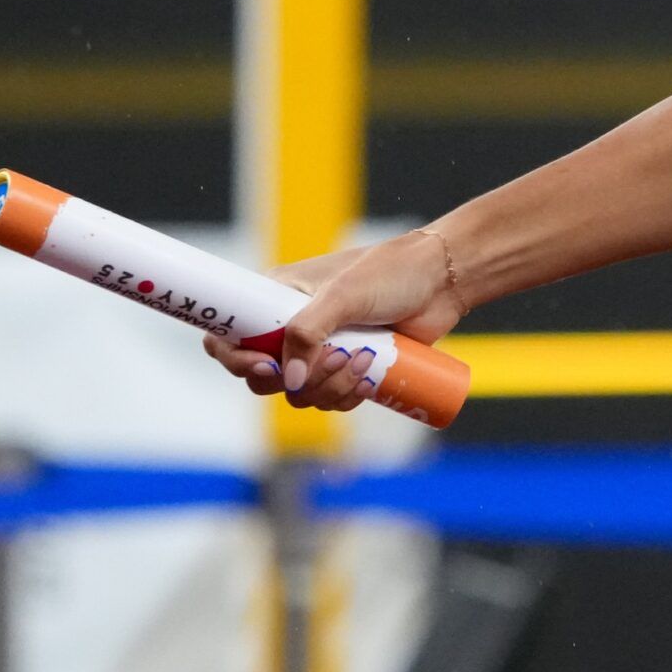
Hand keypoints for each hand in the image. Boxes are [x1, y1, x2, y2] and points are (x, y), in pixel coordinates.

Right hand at [200, 229, 468, 412]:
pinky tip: (370, 378)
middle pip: (263, 377)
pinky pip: (331, 399)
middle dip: (298, 380)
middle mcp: (291, 327)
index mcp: (276, 297)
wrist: (442, 281)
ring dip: (330, 388)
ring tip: (363, 358)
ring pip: (301, 394)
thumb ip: (309, 331)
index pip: (229, 336)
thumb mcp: (344, 294)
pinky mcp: (348, 367)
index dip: (235, 360)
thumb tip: (290, 380)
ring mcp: (320, 350)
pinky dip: (347, 397)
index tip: (268, 368)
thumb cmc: (391, 273)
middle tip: (336, 356)